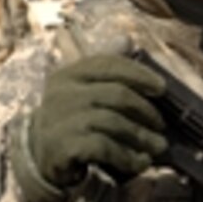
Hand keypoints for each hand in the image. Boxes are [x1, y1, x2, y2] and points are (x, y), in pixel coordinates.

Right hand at [30, 54, 166, 189]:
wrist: (41, 156)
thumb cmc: (71, 119)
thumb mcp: (83, 89)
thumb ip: (105, 66)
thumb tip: (126, 39)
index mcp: (68, 73)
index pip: (108, 64)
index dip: (139, 74)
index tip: (161, 88)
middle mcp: (62, 93)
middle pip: (116, 94)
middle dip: (145, 110)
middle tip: (160, 125)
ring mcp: (61, 119)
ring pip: (114, 122)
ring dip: (142, 136)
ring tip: (158, 146)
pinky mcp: (64, 145)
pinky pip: (105, 147)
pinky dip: (128, 156)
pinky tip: (139, 162)